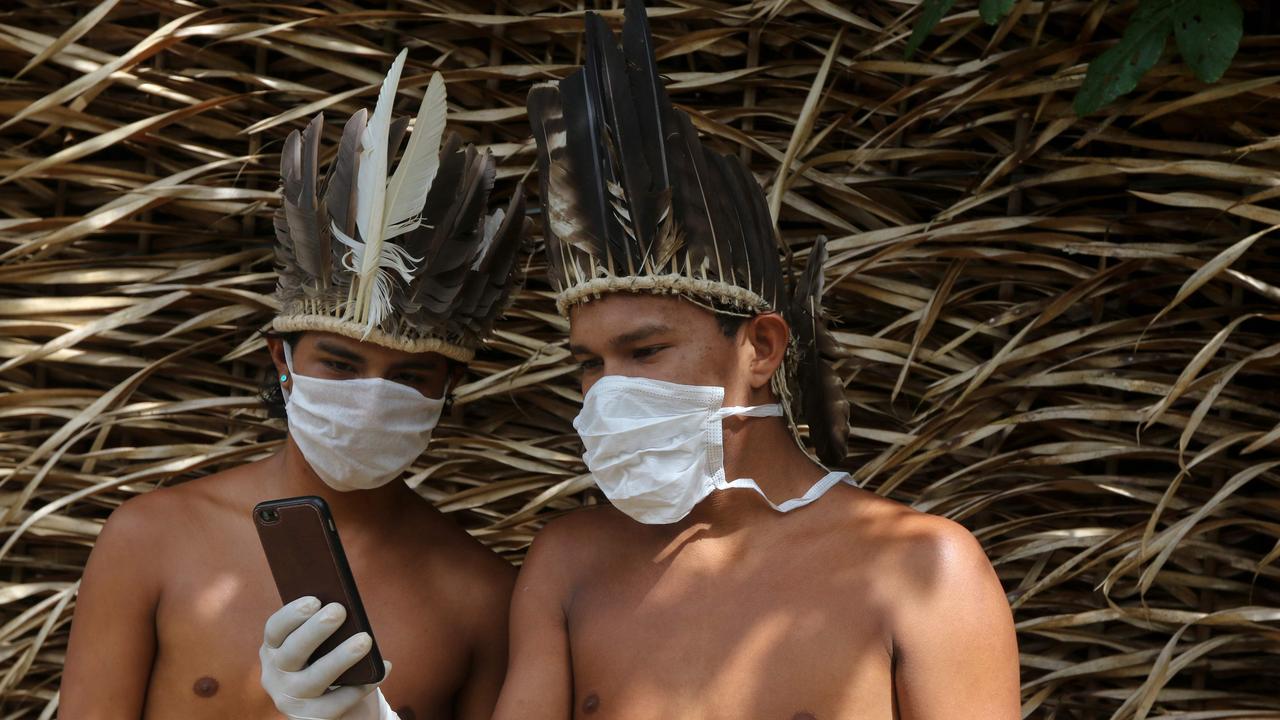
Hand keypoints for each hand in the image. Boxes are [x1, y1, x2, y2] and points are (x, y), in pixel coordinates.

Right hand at [259, 596, 396, 719]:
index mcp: (274, 649)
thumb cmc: (324, 660)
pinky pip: (337, 703)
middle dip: (316, 630)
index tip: (314, 600)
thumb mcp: (316, 645)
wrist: (325, 707)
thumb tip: (346, 607)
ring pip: (315, 679)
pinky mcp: (311, 718)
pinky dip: (361, 687)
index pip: (274, 630)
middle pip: (293, 652)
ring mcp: (291, 699)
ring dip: (340, 657)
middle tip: (340, 610)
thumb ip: (323, 628)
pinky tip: (382, 671)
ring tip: (365, 640)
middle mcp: (275, 675)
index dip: (292, 614)